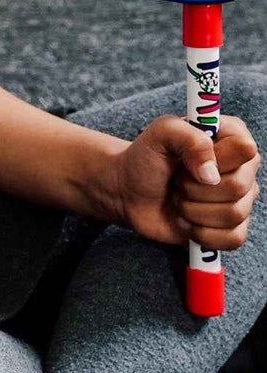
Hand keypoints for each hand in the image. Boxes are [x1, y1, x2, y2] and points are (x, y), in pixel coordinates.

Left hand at [103, 114, 259, 249]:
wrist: (128, 191)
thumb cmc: (146, 158)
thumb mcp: (159, 133)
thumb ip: (187, 136)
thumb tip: (211, 174)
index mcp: (232, 136)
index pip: (244, 148)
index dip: (214, 157)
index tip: (186, 158)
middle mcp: (242, 168)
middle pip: (239, 186)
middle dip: (194, 187)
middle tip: (176, 180)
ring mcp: (240, 200)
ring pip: (234, 214)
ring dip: (192, 209)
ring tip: (178, 197)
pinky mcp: (232, 229)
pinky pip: (232, 238)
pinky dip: (200, 232)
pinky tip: (186, 220)